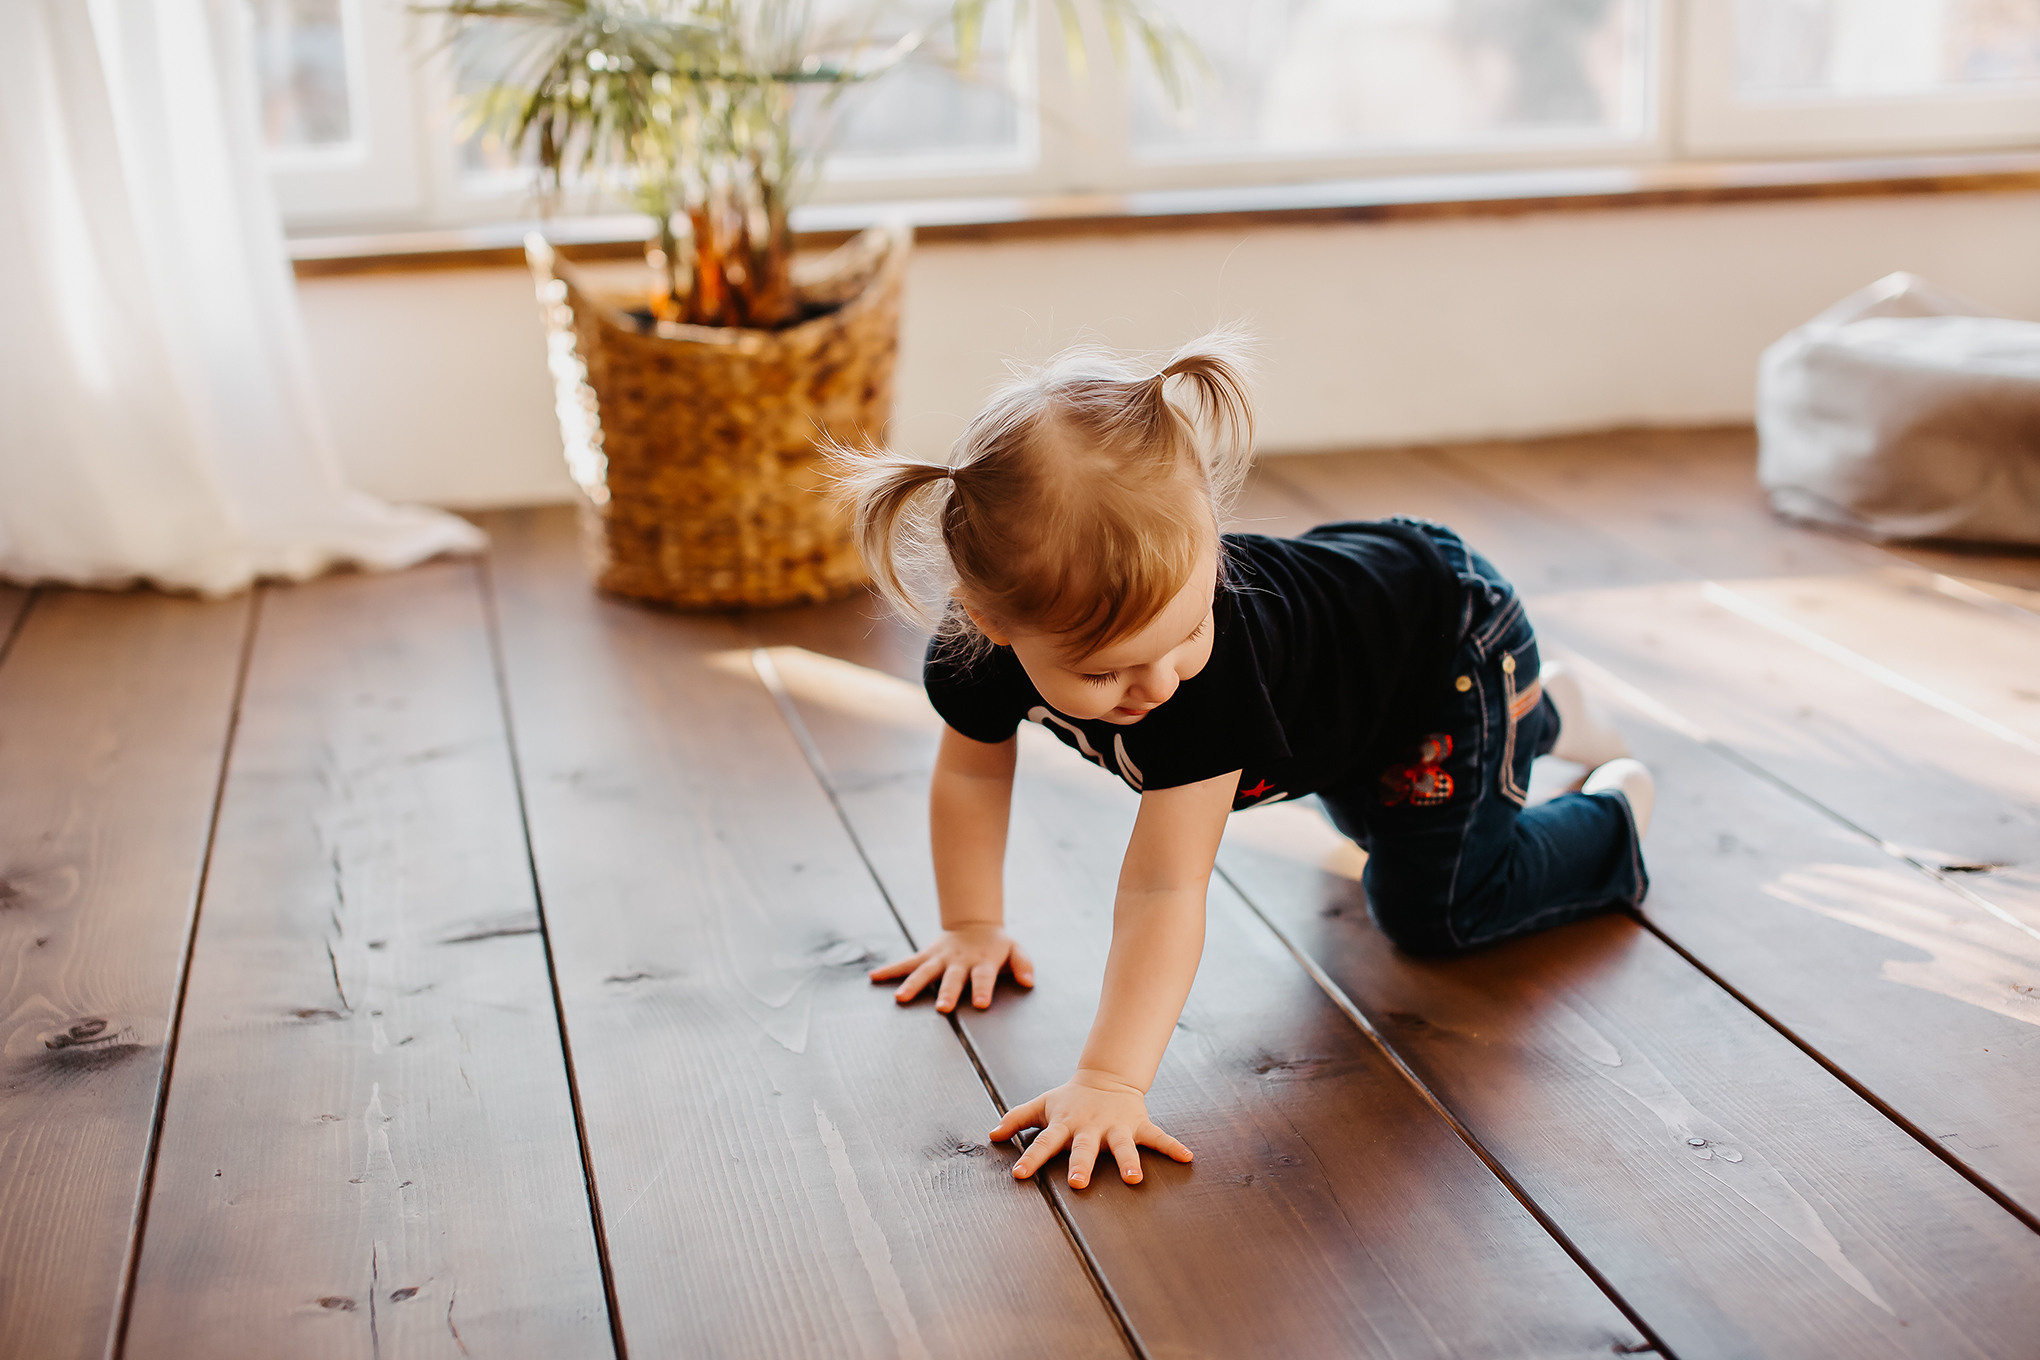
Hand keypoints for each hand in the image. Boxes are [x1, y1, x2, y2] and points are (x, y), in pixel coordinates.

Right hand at [869, 924, 1034, 1012]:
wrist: (974, 924)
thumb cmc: (996, 946)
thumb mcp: (1015, 949)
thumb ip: (1023, 964)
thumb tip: (1028, 982)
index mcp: (982, 961)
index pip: (984, 977)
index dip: (982, 989)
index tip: (981, 1004)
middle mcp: (959, 961)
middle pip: (952, 978)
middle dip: (947, 992)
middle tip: (943, 1008)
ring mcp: (940, 958)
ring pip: (925, 971)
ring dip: (913, 985)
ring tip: (901, 998)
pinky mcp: (925, 956)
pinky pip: (906, 963)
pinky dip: (890, 970)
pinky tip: (873, 978)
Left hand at [990, 1070, 1192, 1188]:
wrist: (1106, 1077)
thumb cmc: (1069, 1098)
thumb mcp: (1042, 1104)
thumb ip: (1016, 1118)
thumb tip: (991, 1135)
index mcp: (1065, 1124)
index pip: (1044, 1143)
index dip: (1031, 1159)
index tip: (1019, 1175)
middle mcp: (1090, 1128)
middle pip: (1084, 1148)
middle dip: (1082, 1164)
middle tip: (1079, 1183)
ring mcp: (1116, 1126)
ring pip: (1123, 1146)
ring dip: (1129, 1161)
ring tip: (1135, 1179)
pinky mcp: (1138, 1124)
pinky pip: (1158, 1137)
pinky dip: (1173, 1147)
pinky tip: (1187, 1158)